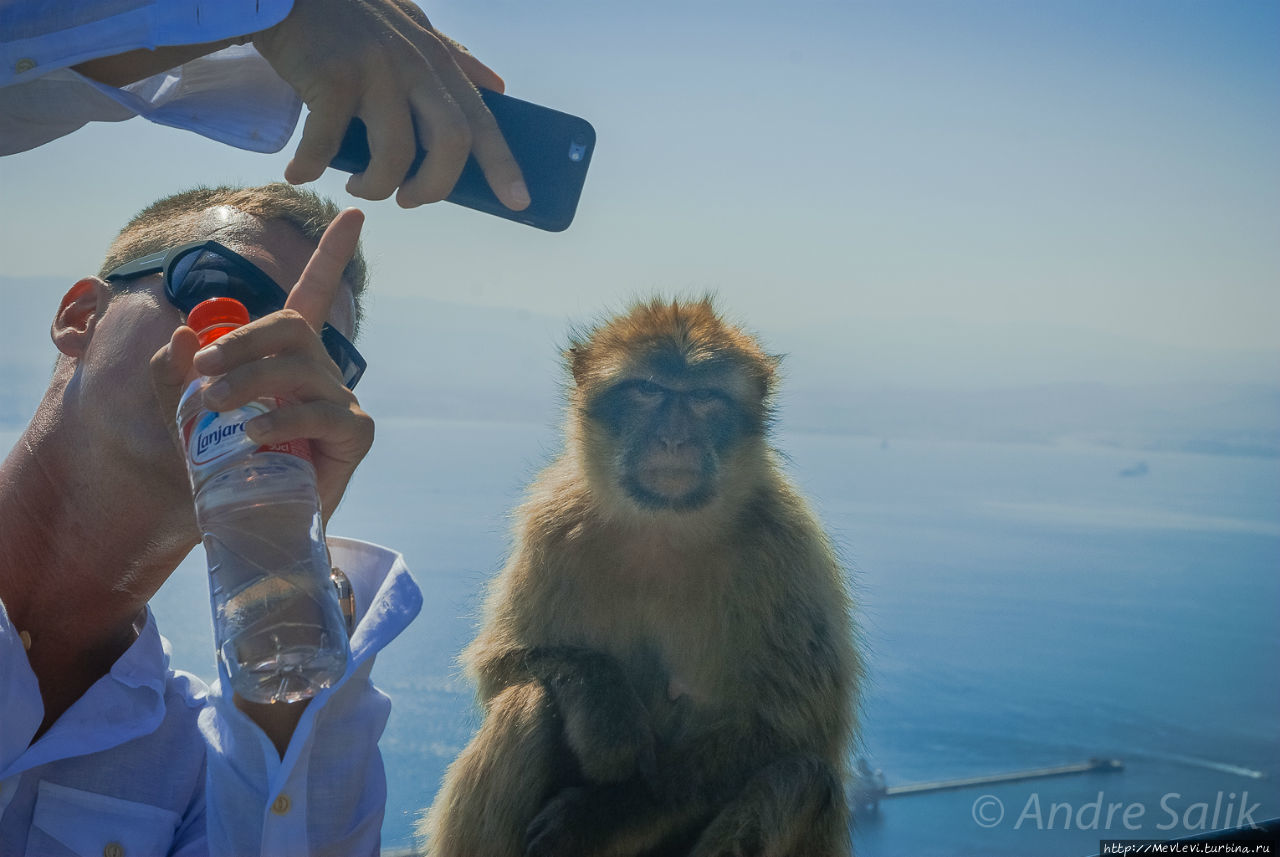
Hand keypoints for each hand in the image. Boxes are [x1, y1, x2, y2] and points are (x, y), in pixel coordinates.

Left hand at [150, 209, 374, 520]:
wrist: (249, 524)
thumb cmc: (221, 466)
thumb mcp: (181, 417)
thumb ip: (172, 375)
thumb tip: (182, 335)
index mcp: (285, 356)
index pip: (314, 293)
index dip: (334, 253)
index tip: (354, 211)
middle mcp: (317, 370)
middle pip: (291, 325)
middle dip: (243, 338)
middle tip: (203, 367)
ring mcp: (339, 400)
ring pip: (301, 366)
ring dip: (250, 378)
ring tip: (214, 405)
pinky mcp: (353, 434)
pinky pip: (323, 411)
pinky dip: (282, 417)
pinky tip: (252, 432)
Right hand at [253, 0, 529, 209]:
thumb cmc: (345, 14)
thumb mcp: (410, 25)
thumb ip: (452, 58)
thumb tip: (498, 87)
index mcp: (437, 59)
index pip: (484, 118)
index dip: (503, 164)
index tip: (520, 202)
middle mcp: (415, 63)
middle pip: (452, 143)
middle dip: (434, 187)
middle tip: (409, 200)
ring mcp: (376, 69)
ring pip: (395, 155)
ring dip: (374, 186)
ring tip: (356, 186)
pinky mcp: (333, 77)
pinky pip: (328, 144)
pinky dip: (311, 167)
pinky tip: (299, 172)